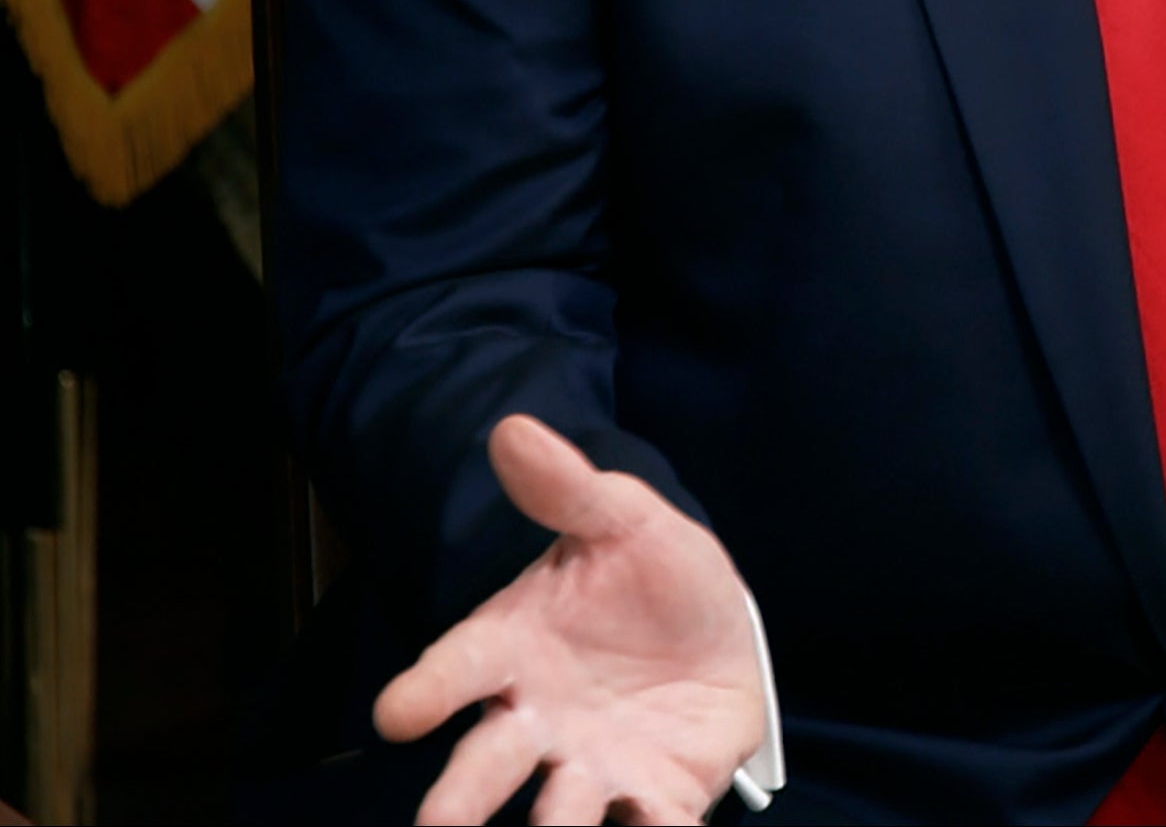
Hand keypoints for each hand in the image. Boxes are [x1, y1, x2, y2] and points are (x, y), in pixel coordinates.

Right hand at [376, 415, 767, 825]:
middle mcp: (538, 723)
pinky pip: (652, 826)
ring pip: (560, 815)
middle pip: (487, 766)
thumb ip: (567, 488)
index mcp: (515, 651)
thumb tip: (513, 429)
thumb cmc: (649, 577)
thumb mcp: (621, 520)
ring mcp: (592, 766)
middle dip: (460, 802)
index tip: (397, 713)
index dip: (427, 689)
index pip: (458, 669)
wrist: (718, 631)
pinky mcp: (656, 795)